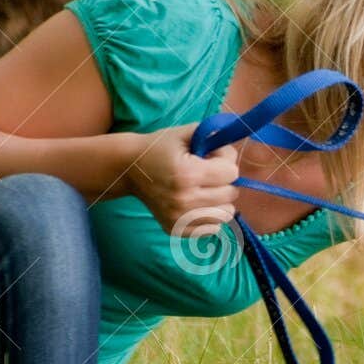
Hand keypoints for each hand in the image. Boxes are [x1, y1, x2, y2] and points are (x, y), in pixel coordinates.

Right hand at [123, 124, 240, 235]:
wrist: (129, 169)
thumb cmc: (158, 148)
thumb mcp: (184, 134)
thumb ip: (213, 136)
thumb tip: (234, 148)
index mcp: (187, 173)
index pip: (232, 173)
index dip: (225, 161)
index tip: (212, 157)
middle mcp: (184, 199)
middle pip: (231, 194)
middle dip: (224, 181)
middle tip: (208, 173)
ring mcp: (180, 217)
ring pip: (226, 214)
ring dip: (221, 201)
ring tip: (205, 190)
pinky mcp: (176, 229)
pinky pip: (212, 229)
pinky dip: (211, 217)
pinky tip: (199, 204)